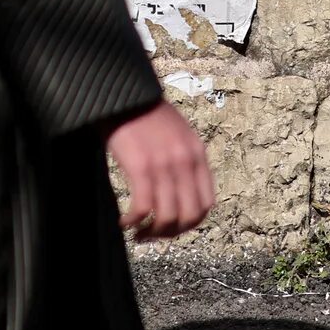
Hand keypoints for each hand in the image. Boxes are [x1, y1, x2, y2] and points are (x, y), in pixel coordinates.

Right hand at [106, 101, 214, 239]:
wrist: (123, 93)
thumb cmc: (145, 114)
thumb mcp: (177, 134)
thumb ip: (184, 160)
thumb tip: (180, 192)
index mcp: (198, 155)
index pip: (206, 204)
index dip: (191, 224)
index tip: (172, 228)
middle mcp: (186, 162)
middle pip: (190, 216)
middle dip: (171, 233)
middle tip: (152, 235)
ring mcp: (165, 165)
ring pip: (167, 216)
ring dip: (152, 233)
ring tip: (137, 233)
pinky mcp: (141, 166)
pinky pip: (143, 207)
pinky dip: (133, 221)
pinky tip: (124, 222)